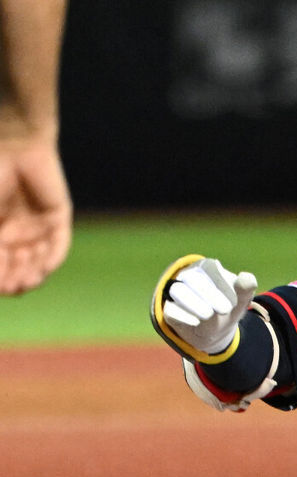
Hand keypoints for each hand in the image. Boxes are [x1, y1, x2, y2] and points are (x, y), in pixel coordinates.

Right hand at [0, 134, 71, 294]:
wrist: (14, 142)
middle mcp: (19, 232)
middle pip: (19, 266)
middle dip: (14, 279)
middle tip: (11, 288)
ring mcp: (39, 226)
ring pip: (39, 260)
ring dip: (31, 274)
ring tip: (25, 282)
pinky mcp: (59, 219)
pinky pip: (59, 246)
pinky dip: (51, 260)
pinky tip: (43, 269)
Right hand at [154, 256, 256, 361]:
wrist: (213, 331)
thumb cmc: (227, 309)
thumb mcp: (240, 301)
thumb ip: (245, 290)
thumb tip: (248, 277)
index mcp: (207, 268)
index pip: (209, 268)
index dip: (221, 284)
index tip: (232, 302)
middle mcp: (188, 276)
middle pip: (192, 278)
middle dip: (209, 293)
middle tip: (225, 310)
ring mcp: (177, 293)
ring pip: (177, 290)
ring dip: (194, 303)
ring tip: (208, 314)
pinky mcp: (169, 311)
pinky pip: (170, 310)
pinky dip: (183, 315)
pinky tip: (196, 322)